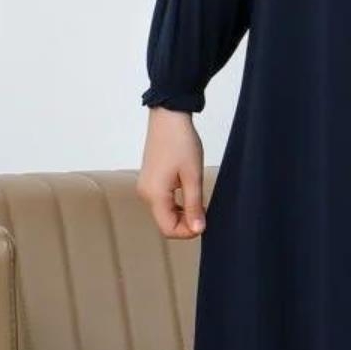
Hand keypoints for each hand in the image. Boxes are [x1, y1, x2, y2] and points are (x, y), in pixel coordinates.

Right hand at [136, 108, 207, 239]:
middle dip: (186, 223)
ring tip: (199, 200)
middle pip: (165, 222)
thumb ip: (194, 205)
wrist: (168, 117)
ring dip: (182, 213)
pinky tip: (189, 193)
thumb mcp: (193, 176)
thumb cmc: (181, 142)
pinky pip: (162, 201)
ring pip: (164, 213)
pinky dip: (176, 204)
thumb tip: (198, 229)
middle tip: (205, 210)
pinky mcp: (149, 180)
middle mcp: (146, 194)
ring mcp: (145, 187)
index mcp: (155, 194)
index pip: (168, 229)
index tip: (204, 222)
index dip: (187, 232)